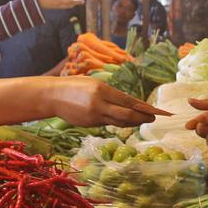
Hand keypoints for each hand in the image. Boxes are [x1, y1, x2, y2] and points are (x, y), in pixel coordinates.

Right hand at [46, 76, 171, 127]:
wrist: (52, 96)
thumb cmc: (74, 86)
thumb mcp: (93, 84)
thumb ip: (110, 93)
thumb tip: (129, 103)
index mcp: (101, 90)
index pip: (128, 101)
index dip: (144, 108)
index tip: (156, 111)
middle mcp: (99, 104)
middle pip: (126, 115)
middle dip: (141, 118)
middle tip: (153, 118)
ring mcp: (94, 116)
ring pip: (118, 122)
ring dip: (132, 122)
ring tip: (143, 120)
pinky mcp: (89, 124)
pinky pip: (108, 123)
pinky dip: (119, 122)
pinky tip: (126, 121)